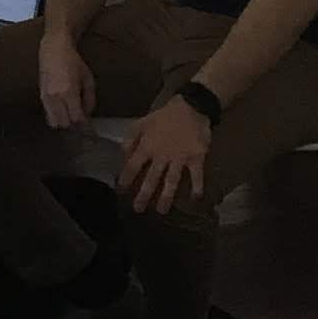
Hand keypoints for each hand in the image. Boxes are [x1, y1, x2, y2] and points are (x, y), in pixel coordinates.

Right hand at [36, 30, 93, 130]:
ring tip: (72, 119)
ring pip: (54, 121)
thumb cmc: (73, 62)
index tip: (91, 131)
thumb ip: (90, 99)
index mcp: (69, 92)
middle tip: (82, 125)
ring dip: (64, 123)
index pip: (77, 118)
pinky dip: (56, 116)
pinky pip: (48, 113)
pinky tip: (63, 112)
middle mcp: (55, 97)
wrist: (53, 50)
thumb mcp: (88, 79)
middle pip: (64, 123)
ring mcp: (46, 97)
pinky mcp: (41, 96)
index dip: (85, 127)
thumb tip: (87, 114)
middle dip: (74, 126)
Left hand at [118, 94, 212, 212]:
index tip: (120, 191)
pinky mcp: (196, 157)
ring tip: (161, 211)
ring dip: (165, 196)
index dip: (126, 178)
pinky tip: (197, 198)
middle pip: (151, 178)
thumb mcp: (142, 122)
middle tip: (137, 209)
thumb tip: (122, 155)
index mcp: (148, 146)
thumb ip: (131, 139)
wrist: (191, 107)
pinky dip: (197, 186)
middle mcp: (162, 155)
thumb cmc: (165, 116)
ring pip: (171, 180)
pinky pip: (196, 175)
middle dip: (143, 195)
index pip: (133, 165)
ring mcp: (180, 158)